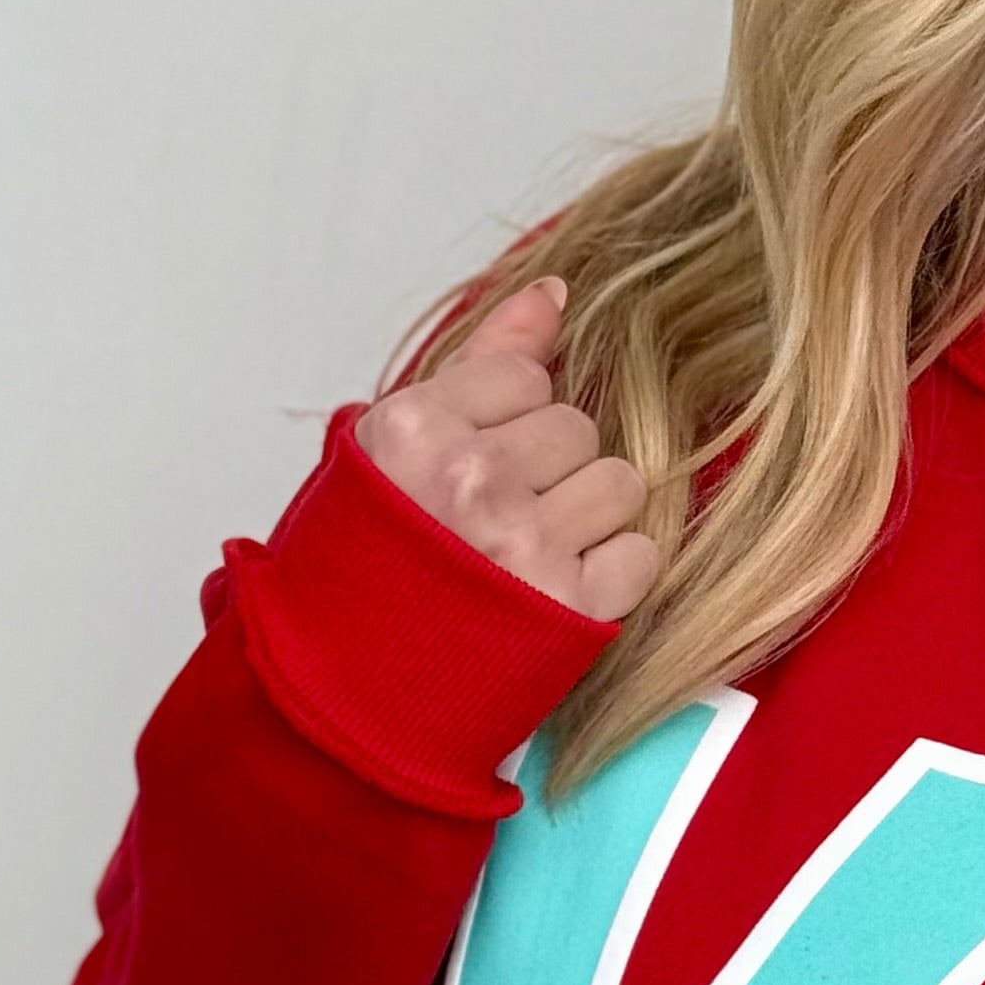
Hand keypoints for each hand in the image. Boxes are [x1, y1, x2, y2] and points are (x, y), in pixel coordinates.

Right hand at [354, 276, 660, 623]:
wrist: (343, 690)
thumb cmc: (368, 569)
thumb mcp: (397, 449)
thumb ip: (480, 363)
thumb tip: (554, 294)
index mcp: (413, 429)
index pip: (524, 376)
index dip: (506, 423)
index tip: (470, 470)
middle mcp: (468, 478)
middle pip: (576, 428)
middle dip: (550, 470)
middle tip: (496, 523)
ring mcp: (522, 544)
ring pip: (621, 483)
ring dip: (589, 519)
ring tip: (531, 555)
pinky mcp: (569, 610)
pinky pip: (641, 556)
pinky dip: (612, 578)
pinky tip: (558, 593)